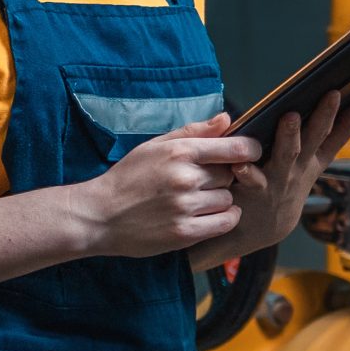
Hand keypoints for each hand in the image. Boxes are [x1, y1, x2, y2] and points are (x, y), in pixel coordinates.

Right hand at [78, 114, 264, 258]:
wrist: (99, 215)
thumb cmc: (127, 178)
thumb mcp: (154, 146)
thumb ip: (193, 132)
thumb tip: (227, 118)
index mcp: (179, 152)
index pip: (235, 148)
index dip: (250, 150)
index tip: (250, 153)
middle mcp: (185, 178)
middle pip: (231, 175)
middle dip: (222, 177)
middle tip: (202, 182)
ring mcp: (185, 207)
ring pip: (228, 199)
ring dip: (220, 200)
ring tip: (197, 201)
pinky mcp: (185, 232)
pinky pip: (225, 222)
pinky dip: (223, 219)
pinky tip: (208, 215)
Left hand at [227, 90, 349, 255]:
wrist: (265, 226)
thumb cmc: (287, 180)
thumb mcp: (311, 160)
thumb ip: (326, 134)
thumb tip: (349, 108)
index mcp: (314, 158)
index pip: (338, 135)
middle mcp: (301, 166)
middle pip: (315, 138)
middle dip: (325, 116)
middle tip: (333, 95)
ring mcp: (280, 178)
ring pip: (287, 154)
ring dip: (290, 136)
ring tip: (290, 117)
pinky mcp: (256, 190)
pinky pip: (252, 180)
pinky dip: (247, 172)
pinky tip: (241, 164)